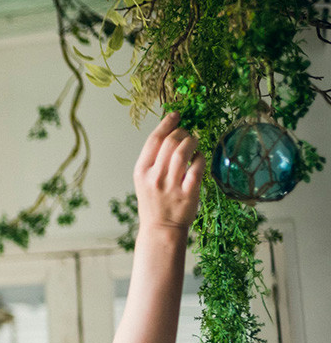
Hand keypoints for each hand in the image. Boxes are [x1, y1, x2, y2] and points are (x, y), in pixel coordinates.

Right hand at [133, 111, 204, 232]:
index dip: (166, 123)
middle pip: (170, 142)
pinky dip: (200, 158)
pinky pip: (197, 168)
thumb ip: (154, 160)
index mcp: (141, 171)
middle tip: (187, 133)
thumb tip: (170, 134)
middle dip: (182, 132)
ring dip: (192, 142)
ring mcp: (171, 185)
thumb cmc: (153, 201)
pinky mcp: (188, 193)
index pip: (153, 140)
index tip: (176, 114)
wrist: (160, 228)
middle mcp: (155, 177)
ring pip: (183, 152)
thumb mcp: (144, 180)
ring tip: (195, 141)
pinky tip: (200, 156)